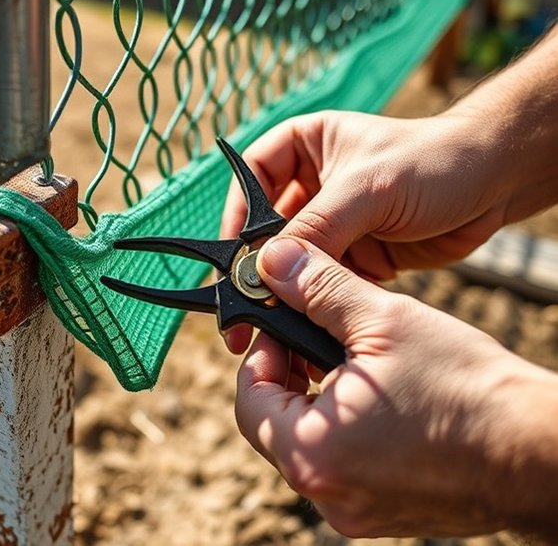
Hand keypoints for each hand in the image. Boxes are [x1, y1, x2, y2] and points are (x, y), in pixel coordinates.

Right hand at [219, 110, 512, 352]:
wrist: (496, 183)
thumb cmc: (434, 161)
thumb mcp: (367, 189)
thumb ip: (316, 227)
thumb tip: (267, 266)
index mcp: (302, 147)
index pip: (250, 180)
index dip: (236, 218)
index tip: (232, 256)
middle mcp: (310, 184)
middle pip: (265, 228)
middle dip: (257, 265)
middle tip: (242, 300)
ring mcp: (332, 222)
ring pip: (292, 260)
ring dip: (284, 289)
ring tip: (270, 319)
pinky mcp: (354, 254)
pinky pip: (322, 281)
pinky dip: (315, 301)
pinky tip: (305, 321)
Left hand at [234, 236, 557, 538]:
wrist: (540, 450)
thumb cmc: (468, 388)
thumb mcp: (384, 321)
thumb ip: (318, 289)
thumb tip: (275, 261)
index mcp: (311, 452)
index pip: (248, 400)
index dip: (260, 354)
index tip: (282, 325)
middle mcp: (324, 493)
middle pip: (274, 426)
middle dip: (289, 376)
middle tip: (316, 338)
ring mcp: (354, 511)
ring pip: (308, 446)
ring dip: (318, 401)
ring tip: (354, 363)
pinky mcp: (382, 515)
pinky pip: (342, 468)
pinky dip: (346, 431)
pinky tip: (379, 399)